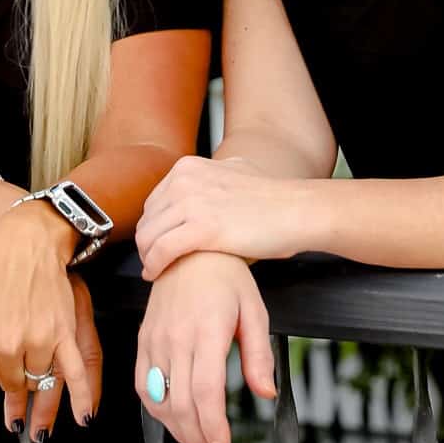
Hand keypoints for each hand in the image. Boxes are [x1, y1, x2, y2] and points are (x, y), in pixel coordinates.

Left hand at [0, 204, 98, 442]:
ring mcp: (39, 339)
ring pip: (40, 387)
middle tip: (14, 419)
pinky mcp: (65, 330)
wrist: (25, 238)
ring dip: (40, 409)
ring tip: (38, 426)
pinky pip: (76, 372)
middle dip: (12, 410)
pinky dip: (81, 397)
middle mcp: (7, 345)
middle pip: (12, 394)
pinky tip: (82, 418)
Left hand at [136, 154, 307, 277]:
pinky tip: (156, 275)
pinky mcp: (203, 227)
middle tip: (153, 262)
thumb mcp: (235, 170)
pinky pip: (162, 250)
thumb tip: (205, 179)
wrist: (296, 210)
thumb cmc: (272, 199)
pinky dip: (154, 266)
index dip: (153, 227)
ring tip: (153, 271)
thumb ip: (212, 175)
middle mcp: (185, 180)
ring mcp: (193, 202)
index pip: (153, 202)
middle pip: (147, 219)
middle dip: (147, 244)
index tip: (157, 244)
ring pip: (149, 236)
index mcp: (188, 167)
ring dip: (147, 258)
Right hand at [136, 252, 275, 442]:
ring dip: (176, 429)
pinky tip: (171, 420)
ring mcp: (156, 338)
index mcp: (207, 330)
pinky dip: (155, 408)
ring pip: (159, 397)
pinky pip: (143, 382)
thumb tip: (265, 392)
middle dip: (197, 437)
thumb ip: (258, 354)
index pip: (204, 389)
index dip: (211, 425)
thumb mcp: (254, 310)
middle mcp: (176, 336)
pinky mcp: (144, 339)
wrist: (190, 249)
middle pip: (180, 401)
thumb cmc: (226, 277)